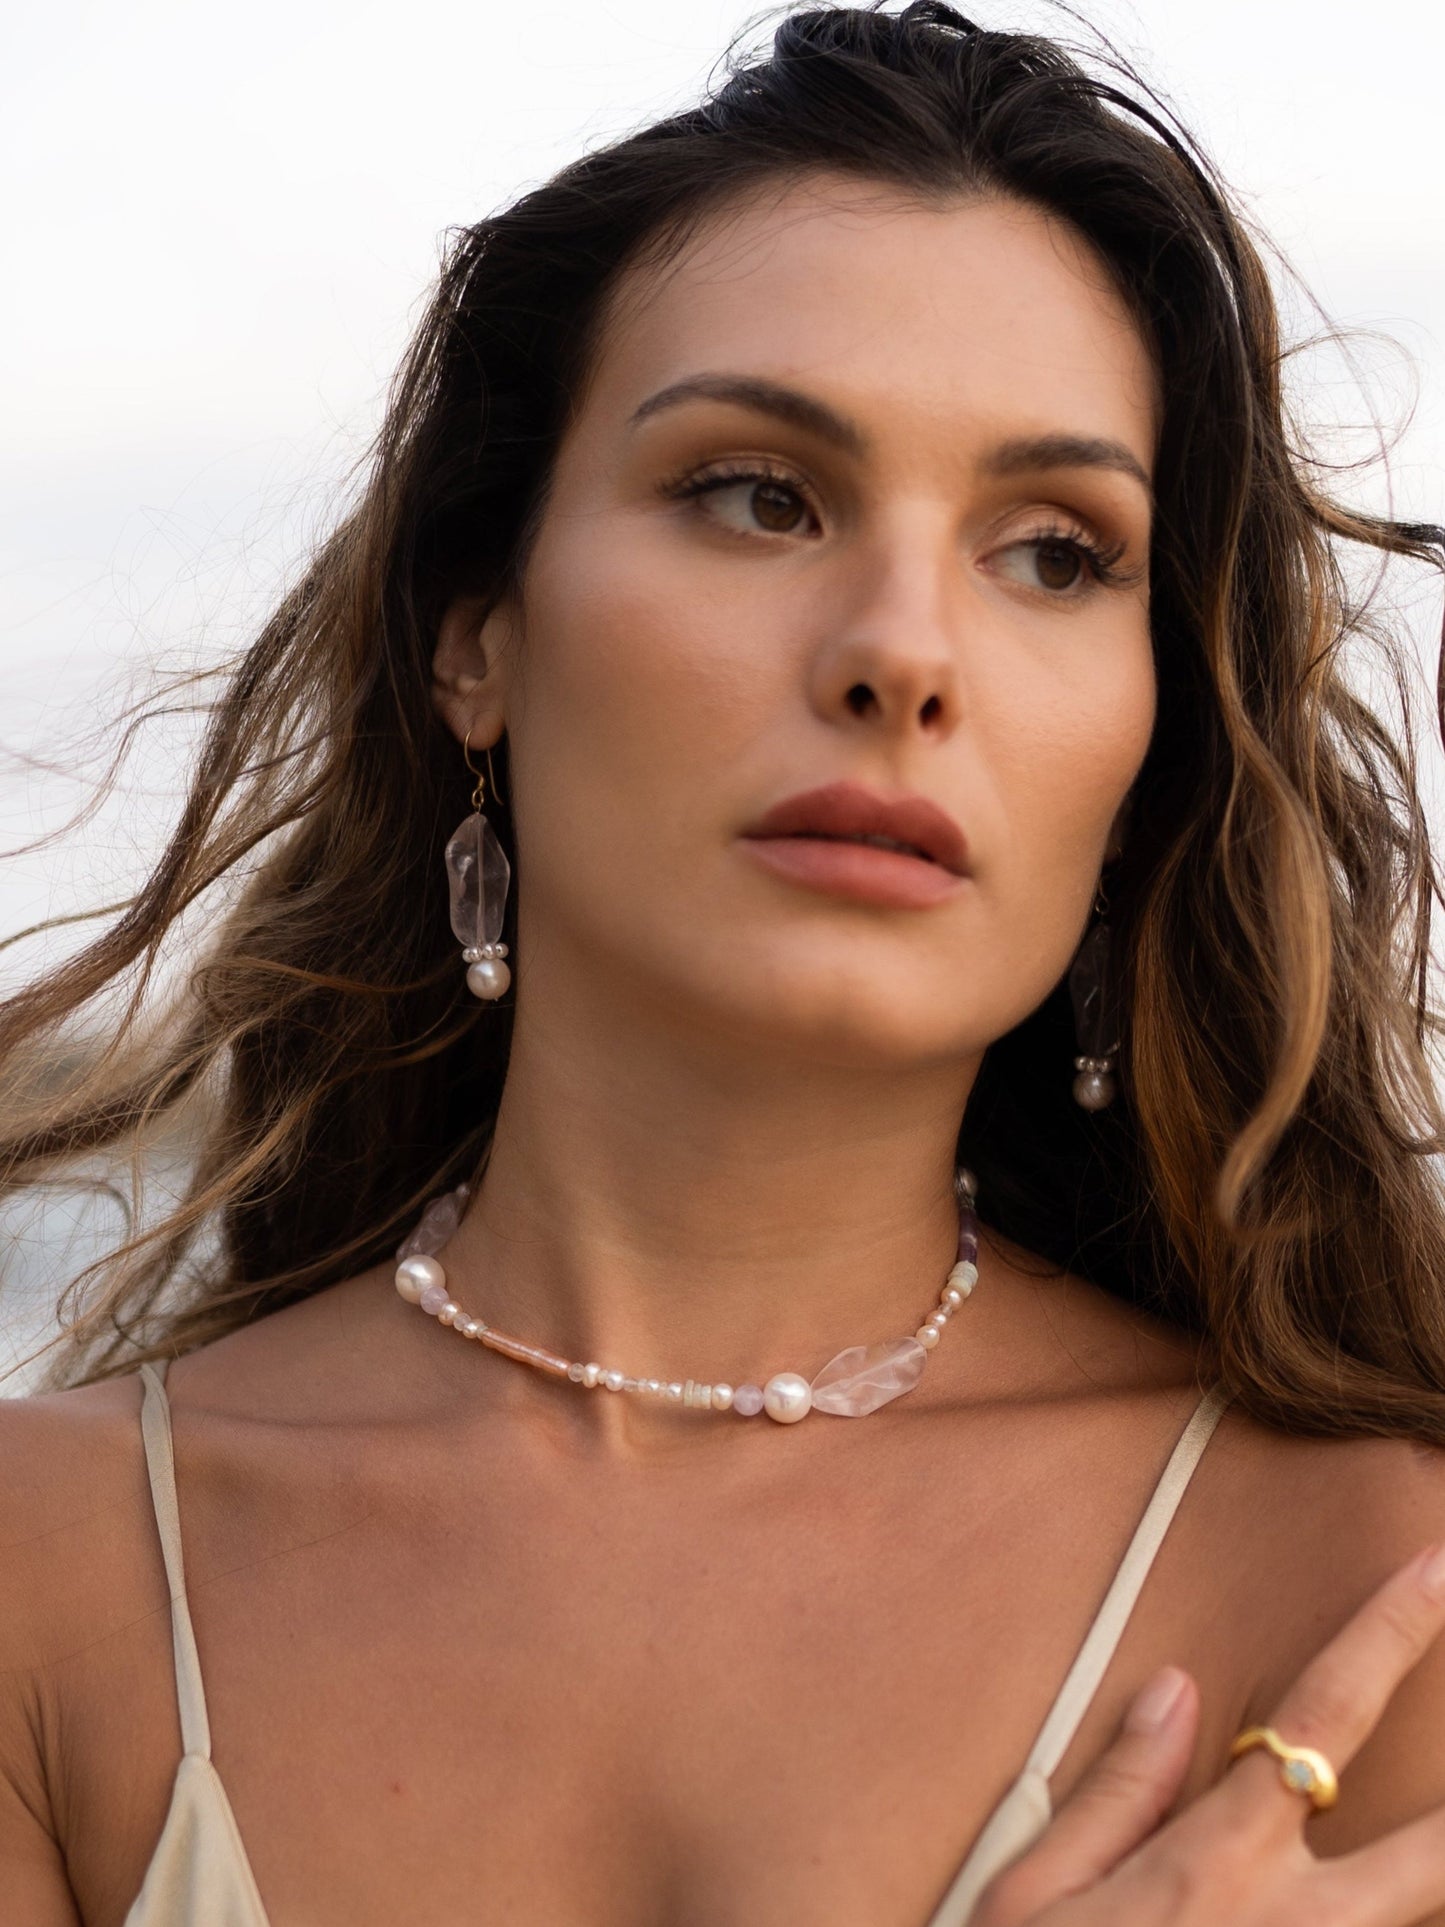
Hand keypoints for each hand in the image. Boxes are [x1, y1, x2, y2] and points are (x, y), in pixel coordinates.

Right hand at [973, 1542, 1444, 1925]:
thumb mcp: (1036, 1893)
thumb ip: (1118, 1788)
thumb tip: (1175, 1686)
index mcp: (1219, 1862)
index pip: (1323, 1717)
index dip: (1389, 1635)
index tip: (1437, 1568)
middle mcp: (1296, 1925)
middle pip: (1437, 1847)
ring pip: (1424, 1914)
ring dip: (1438, 1870)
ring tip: (1442, 1837)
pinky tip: (1400, 1901)